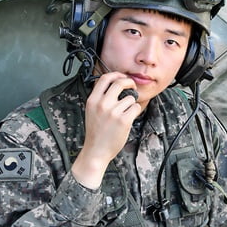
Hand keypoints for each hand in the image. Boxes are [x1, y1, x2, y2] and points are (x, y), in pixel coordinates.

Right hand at [72, 71, 141, 188]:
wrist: (96, 151)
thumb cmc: (95, 132)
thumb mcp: (91, 111)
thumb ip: (100, 98)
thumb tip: (114, 85)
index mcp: (92, 100)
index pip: (105, 78)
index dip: (116, 74)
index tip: (122, 77)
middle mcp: (102, 104)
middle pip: (120, 82)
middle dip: (129, 82)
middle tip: (132, 86)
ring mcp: (113, 112)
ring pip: (130, 97)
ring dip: (131, 103)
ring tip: (125, 113)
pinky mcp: (124, 120)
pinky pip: (135, 108)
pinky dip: (135, 111)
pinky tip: (129, 118)